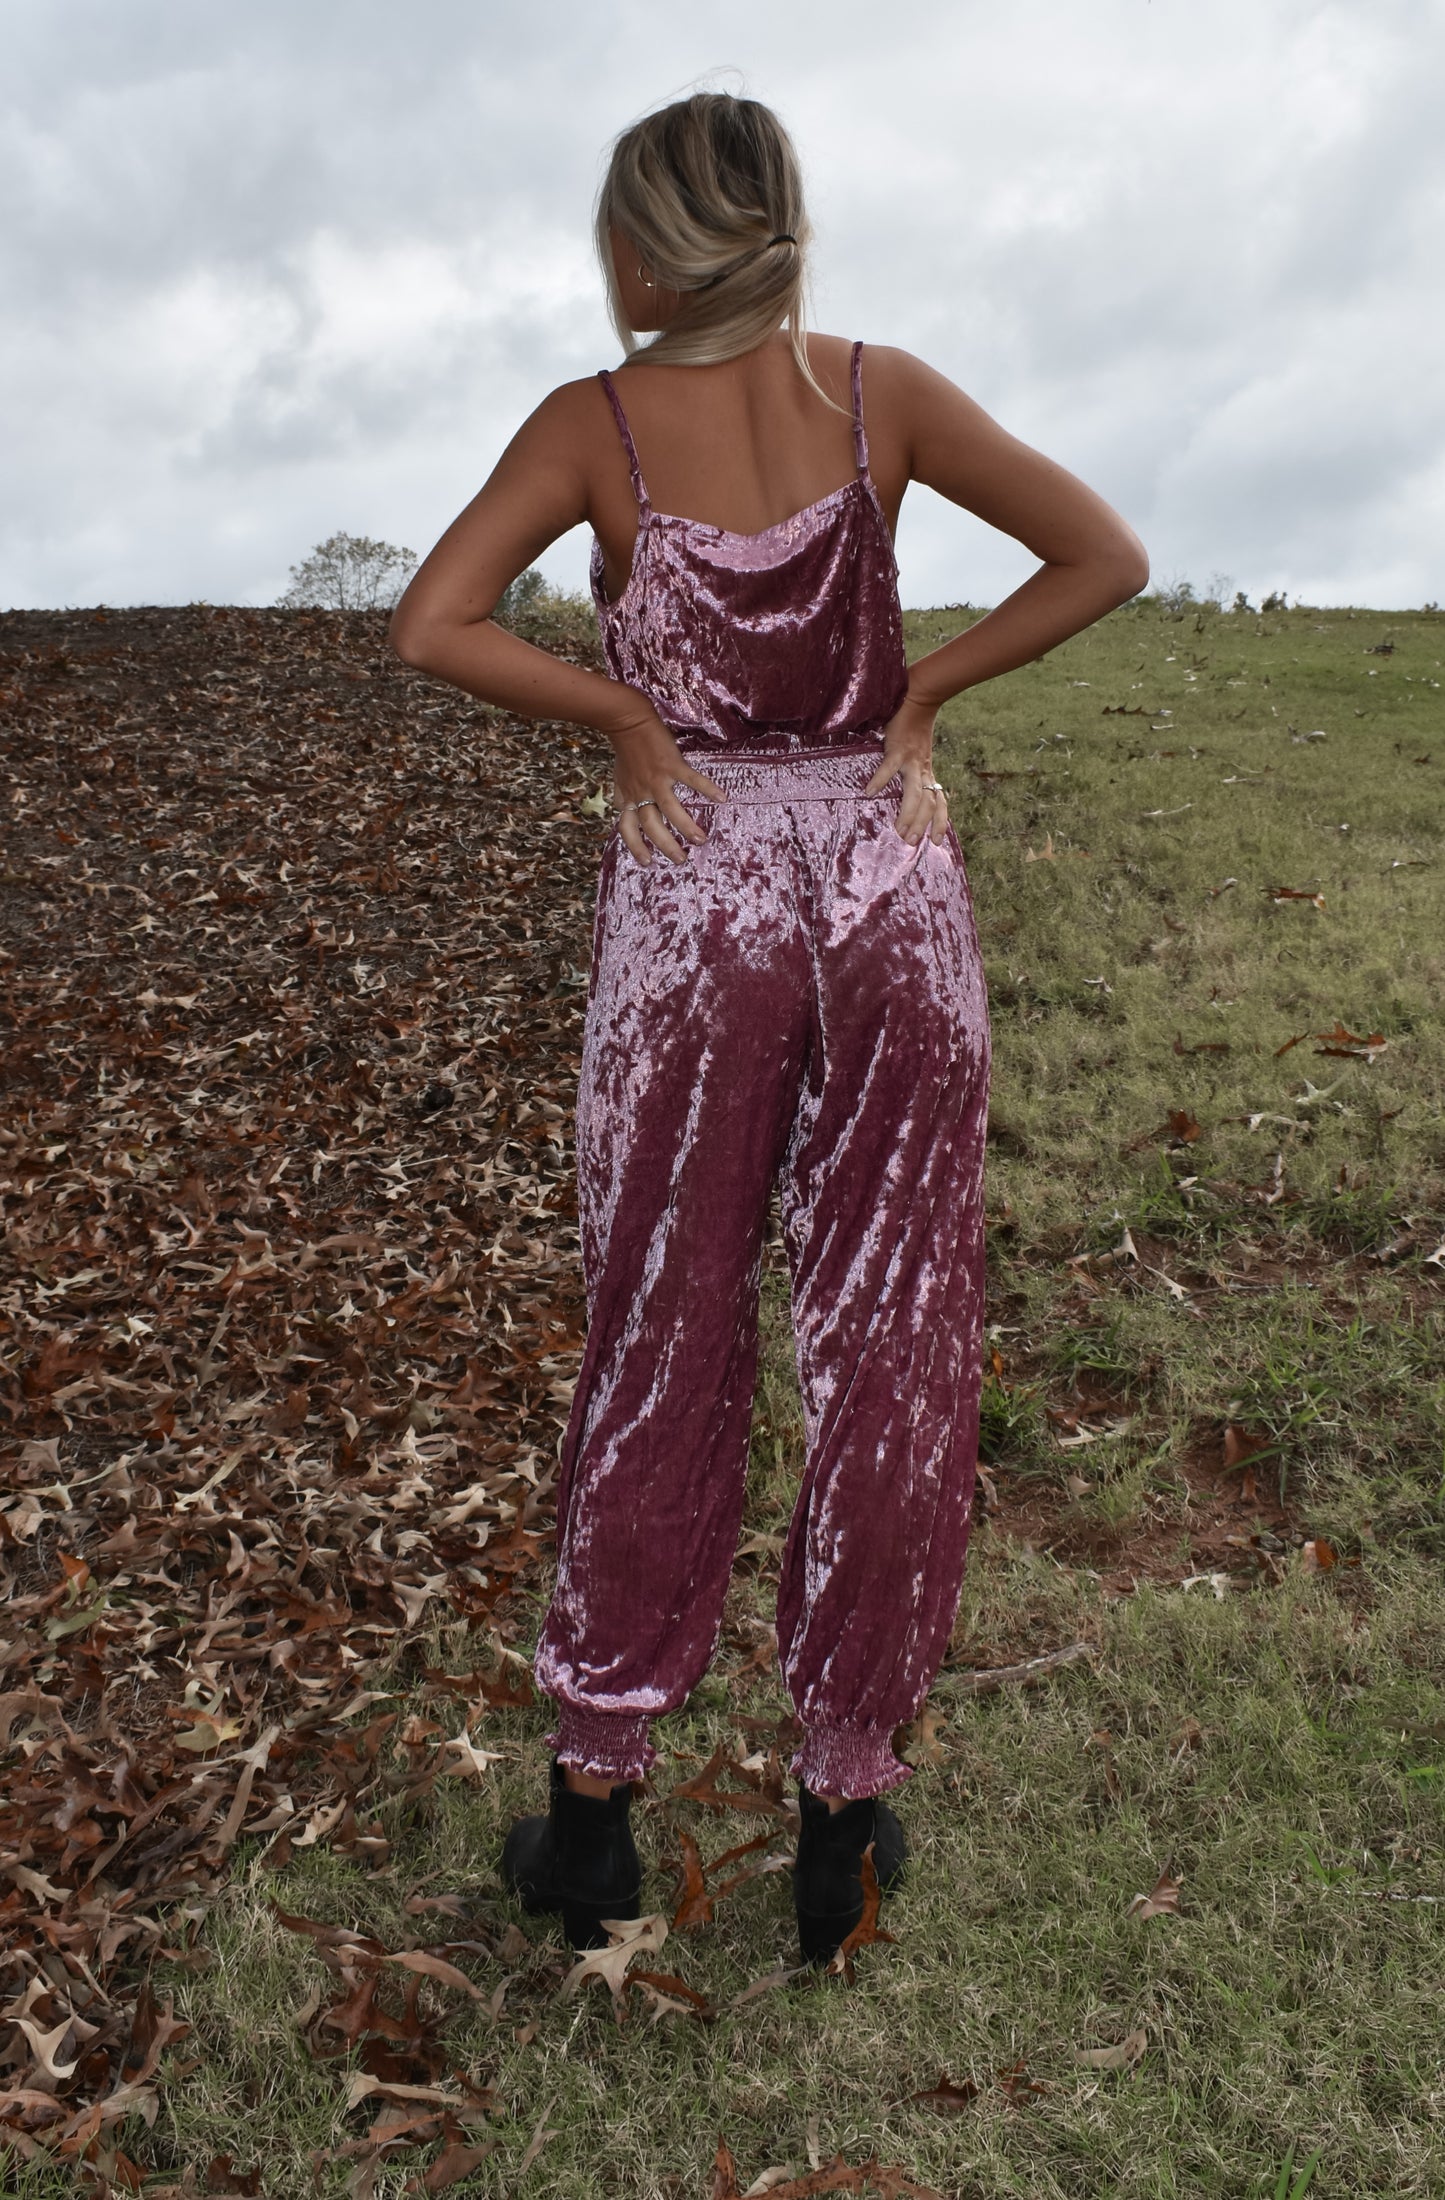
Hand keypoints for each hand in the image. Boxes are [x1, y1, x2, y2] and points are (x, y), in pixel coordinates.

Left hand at [609, 700, 726, 866]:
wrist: (628, 722)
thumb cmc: (625, 749)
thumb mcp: (620, 777)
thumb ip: (623, 795)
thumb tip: (623, 808)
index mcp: (629, 797)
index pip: (628, 828)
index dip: (636, 847)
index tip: (647, 862)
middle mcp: (642, 792)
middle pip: (652, 826)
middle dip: (666, 845)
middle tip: (681, 860)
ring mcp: (657, 779)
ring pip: (671, 809)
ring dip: (686, 826)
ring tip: (700, 840)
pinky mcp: (672, 765)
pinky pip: (692, 780)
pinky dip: (707, 789)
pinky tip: (722, 798)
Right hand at [864, 693, 948, 844]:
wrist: (919, 697)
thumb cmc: (914, 726)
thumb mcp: (918, 753)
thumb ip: (913, 770)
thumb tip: (905, 788)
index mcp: (927, 773)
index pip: (939, 802)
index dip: (940, 822)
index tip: (936, 842)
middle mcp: (923, 770)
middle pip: (928, 804)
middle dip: (920, 824)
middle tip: (910, 842)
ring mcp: (912, 760)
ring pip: (915, 793)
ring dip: (909, 814)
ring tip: (898, 830)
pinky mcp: (898, 749)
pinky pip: (889, 769)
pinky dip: (879, 781)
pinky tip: (869, 792)